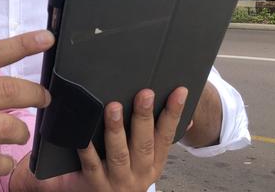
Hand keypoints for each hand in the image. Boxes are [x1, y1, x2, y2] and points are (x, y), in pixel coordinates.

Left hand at [9, 87, 187, 191]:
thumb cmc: (126, 173)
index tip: (180, 92)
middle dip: (144, 117)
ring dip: (116, 129)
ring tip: (114, 107)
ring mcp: (117, 179)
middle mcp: (139, 172)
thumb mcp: (149, 160)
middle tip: (145, 93)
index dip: (174, 113)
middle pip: (144, 143)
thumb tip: (190, 119)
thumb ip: (161, 138)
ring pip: (118, 153)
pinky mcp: (95, 182)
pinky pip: (91, 164)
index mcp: (154, 162)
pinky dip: (87, 149)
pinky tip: (84, 134)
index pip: (167, 135)